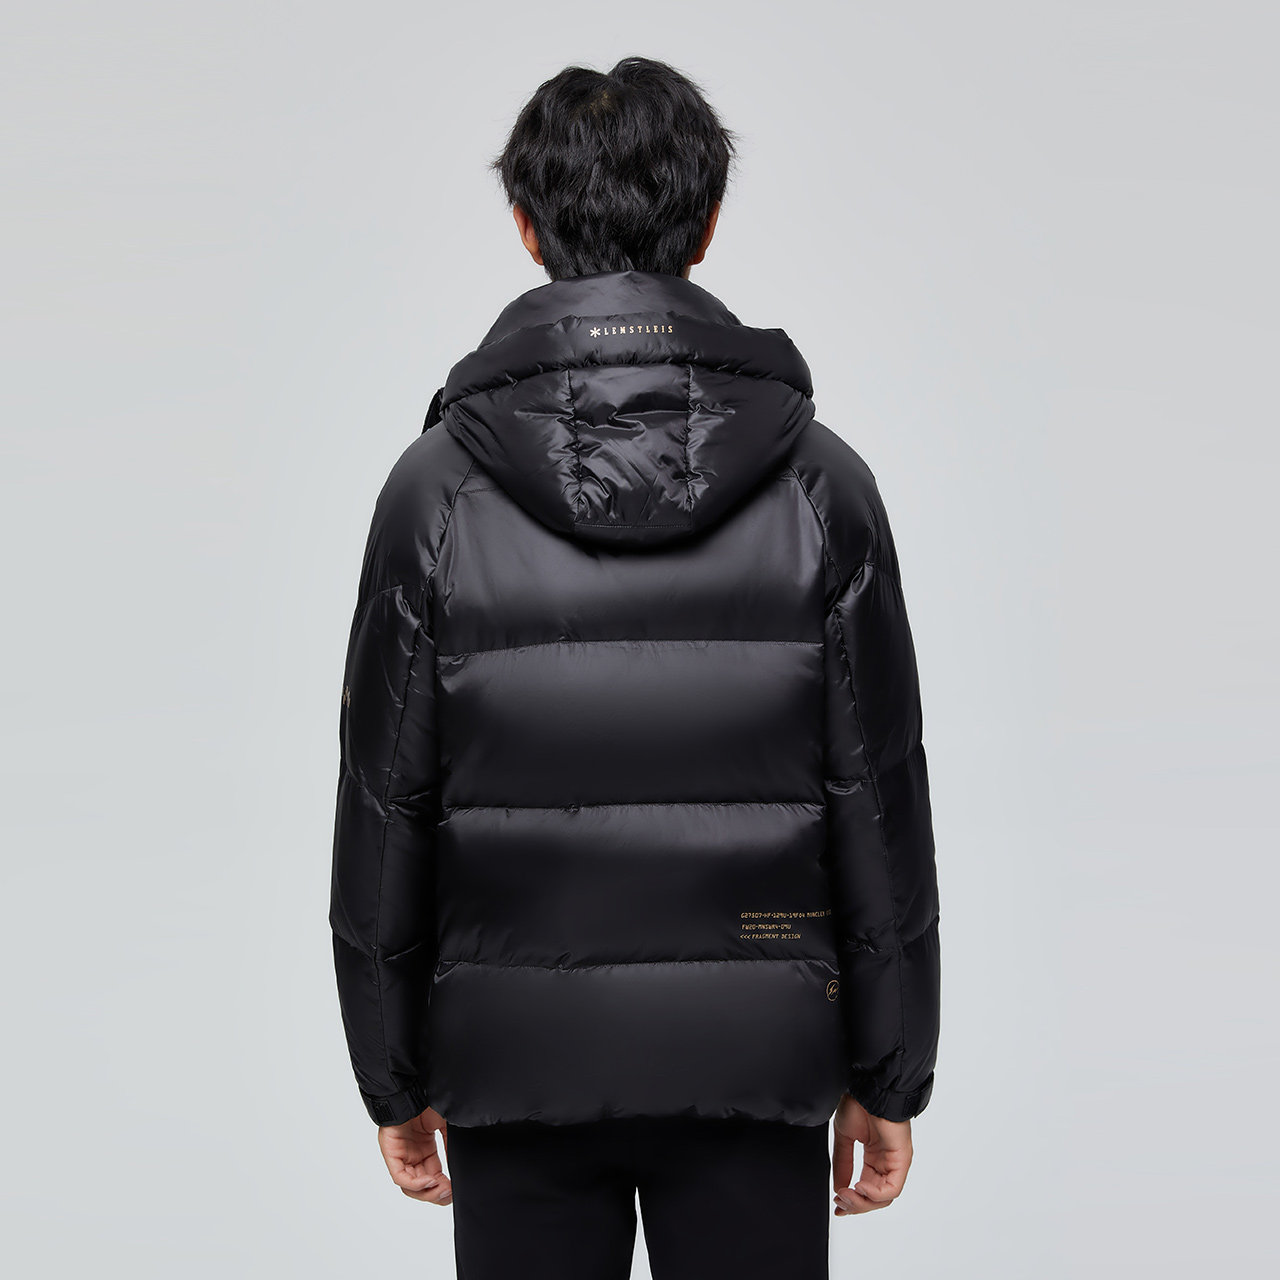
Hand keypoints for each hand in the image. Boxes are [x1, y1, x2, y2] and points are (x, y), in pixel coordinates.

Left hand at [377, 1106, 451, 1205]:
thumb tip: (461, 1166)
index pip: (434, 1176)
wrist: (413, 1086)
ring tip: (442, 1189)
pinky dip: (416, 1183)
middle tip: (450, 1194)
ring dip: (427, 1192)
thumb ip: (450, 1146)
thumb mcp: (446, 1125)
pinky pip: (400, 1176)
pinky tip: (430, 1180)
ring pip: (410, 1186)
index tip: (456, 1190)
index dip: (444, 1187)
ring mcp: (400, 1155)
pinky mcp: (391, 1153)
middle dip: (436, 1194)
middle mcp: (411, 1155)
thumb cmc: (428, 1101)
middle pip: (421, 1186)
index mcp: (425, 1150)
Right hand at [832, 1092, 912, 1214]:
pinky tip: (859, 1187)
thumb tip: (839, 1187)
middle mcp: (887, 1162)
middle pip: (875, 1198)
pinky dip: (875, 1194)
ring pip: (884, 1197)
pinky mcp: (901, 1159)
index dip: (852, 1201)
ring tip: (846, 1195)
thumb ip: (843, 1164)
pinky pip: (892, 1188)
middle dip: (855, 1204)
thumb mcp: (844, 1138)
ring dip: (863, 1201)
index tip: (837, 1204)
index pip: (866, 1189)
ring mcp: (895, 1162)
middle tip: (839, 1202)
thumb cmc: (858, 1104)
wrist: (867, 1087)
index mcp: (875, 1158)